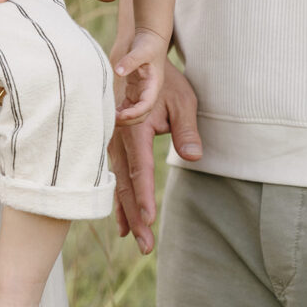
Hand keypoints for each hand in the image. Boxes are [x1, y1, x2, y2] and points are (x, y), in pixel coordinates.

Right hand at [108, 59, 201, 253]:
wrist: (138, 59)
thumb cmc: (164, 80)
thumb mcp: (182, 100)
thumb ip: (186, 130)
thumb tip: (194, 157)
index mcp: (135, 128)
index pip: (140, 168)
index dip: (144, 195)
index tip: (148, 220)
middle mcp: (118, 138)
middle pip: (126, 183)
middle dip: (135, 216)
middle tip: (145, 247)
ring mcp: (112, 142)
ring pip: (118, 183)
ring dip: (126, 212)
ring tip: (136, 239)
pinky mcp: (112, 144)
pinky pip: (114, 176)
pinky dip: (119, 199)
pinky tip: (123, 222)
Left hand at [113, 28, 168, 124]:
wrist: (151, 37)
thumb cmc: (148, 43)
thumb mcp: (140, 50)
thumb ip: (130, 61)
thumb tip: (118, 71)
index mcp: (153, 85)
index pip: (146, 105)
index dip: (134, 113)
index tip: (121, 115)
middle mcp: (149, 92)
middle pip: (141, 114)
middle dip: (127, 120)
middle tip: (110, 121)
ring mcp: (141, 92)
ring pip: (133, 112)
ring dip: (122, 118)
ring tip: (106, 119)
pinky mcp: (134, 90)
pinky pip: (127, 105)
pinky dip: (118, 110)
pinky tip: (107, 111)